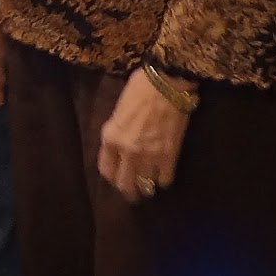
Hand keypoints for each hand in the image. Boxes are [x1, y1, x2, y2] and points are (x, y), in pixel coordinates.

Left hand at [97, 69, 191, 202]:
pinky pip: (164, 180)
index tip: (117, 178)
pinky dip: (163, 179)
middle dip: (128, 191)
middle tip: (133, 192)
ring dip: (147, 186)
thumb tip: (121, 147)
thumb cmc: (139, 88)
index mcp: (111, 137)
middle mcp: (127, 151)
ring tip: (149, 185)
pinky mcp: (169, 156)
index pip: (106, 169)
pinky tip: (163, 174)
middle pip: (125, 185)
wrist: (166, 83)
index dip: (112, 176)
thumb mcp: (119, 111)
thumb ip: (117, 132)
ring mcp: (149, 156)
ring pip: (146, 186)